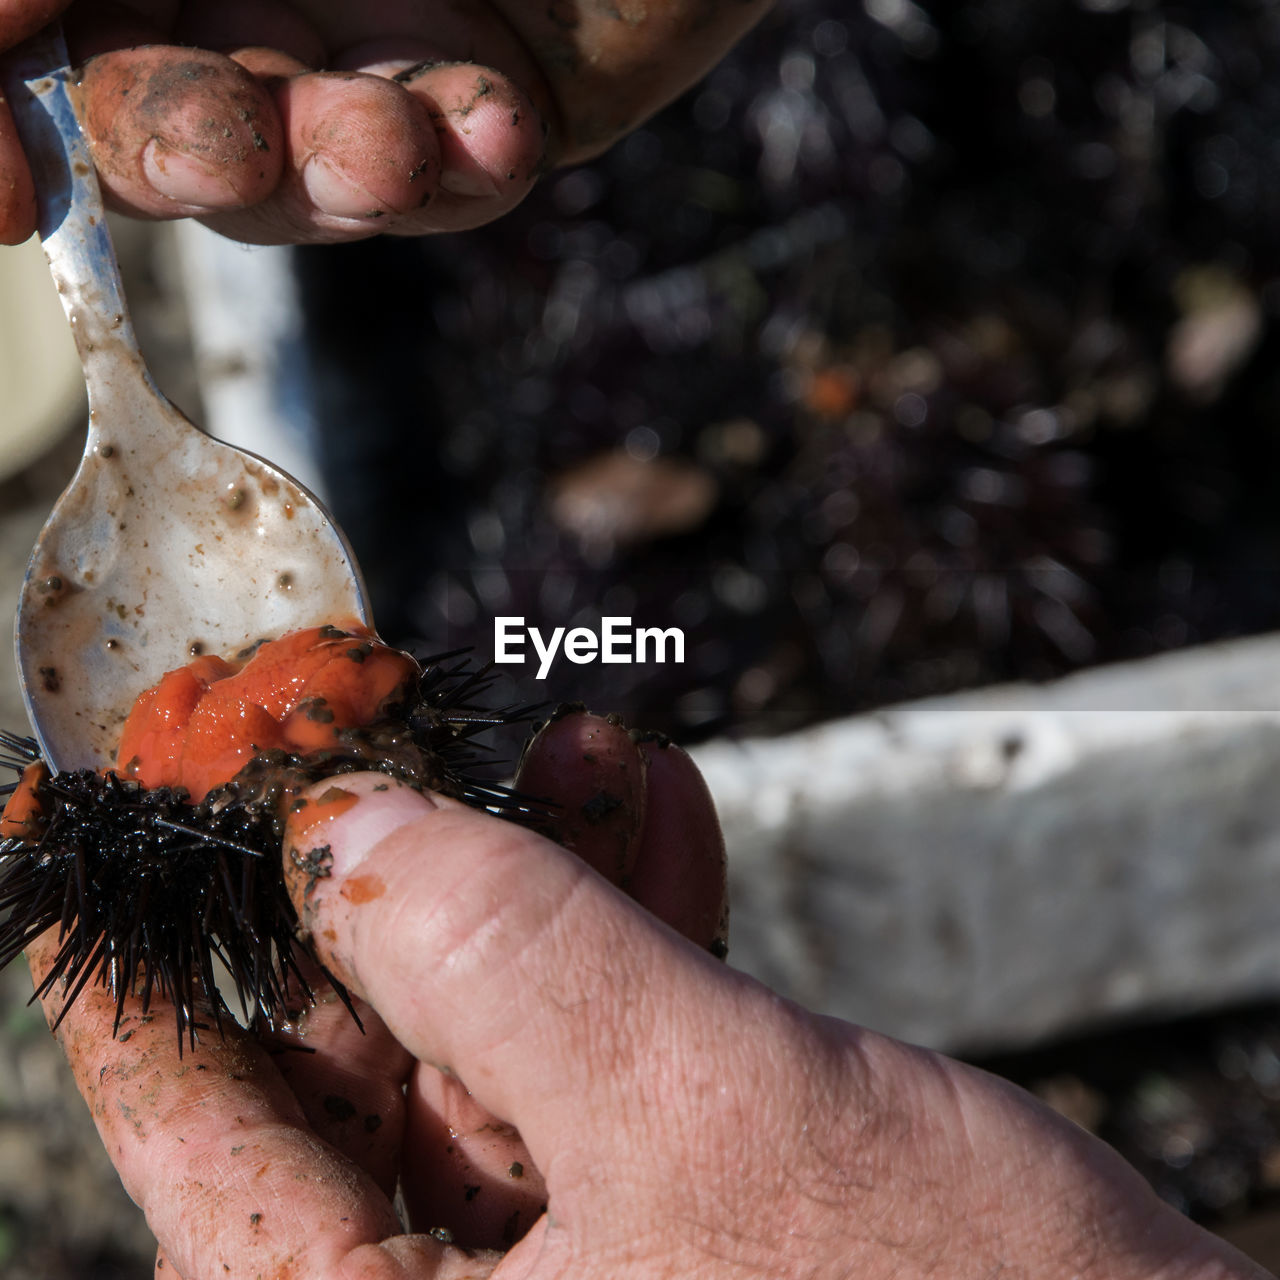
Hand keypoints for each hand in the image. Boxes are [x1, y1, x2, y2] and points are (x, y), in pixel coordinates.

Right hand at [0, 0, 771, 245]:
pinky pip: (459, 175)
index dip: (18, 125)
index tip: (11, 199)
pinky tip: (499, 128)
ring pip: (309, 171)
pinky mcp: (502, 108)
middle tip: (221, 146)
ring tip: (385, 141)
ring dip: (334, 169)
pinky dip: (465, 165)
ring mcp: (380, 50)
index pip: (51, 40)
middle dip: (182, 146)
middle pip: (167, 120)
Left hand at [26, 722, 1269, 1277]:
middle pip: (352, 1050)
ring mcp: (571, 1258)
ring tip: (553, 740)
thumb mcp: (699, 1119)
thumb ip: (505, 960)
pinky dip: (626, 912)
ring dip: (527, 869)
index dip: (145, 946)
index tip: (110, 795)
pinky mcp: (673, 1207)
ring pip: (489, 1023)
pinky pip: (605, 1037)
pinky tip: (645, 795)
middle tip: (380, 717)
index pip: (198, 1125)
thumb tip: (343, 825)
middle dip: (382, 867)